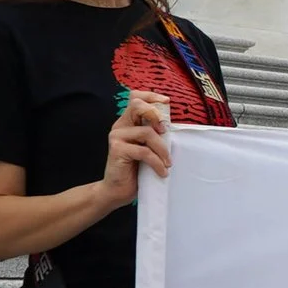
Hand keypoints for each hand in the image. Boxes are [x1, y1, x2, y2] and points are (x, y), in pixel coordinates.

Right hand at [99, 91, 171, 206]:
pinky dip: (157, 162)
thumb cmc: (136, 170)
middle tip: (165, 132)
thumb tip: (170, 125)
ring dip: (162, 149)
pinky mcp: (117, 149)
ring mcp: (117, 137)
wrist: (118, 190)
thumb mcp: (148, 148)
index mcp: (128, 123)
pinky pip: (144, 151)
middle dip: (156, 115)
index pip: (135, 98)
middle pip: (137, 106)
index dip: (151, 96)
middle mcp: (120, 126)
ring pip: (147, 133)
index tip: (166, 102)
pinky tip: (162, 172)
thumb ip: (154, 134)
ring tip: (167, 163)